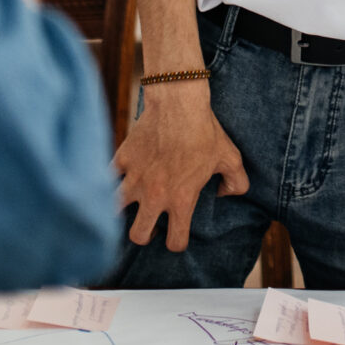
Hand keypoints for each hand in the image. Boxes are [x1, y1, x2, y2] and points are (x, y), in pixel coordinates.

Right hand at [113, 86, 247, 253]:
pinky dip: (112, 180)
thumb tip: (226, 194)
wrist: (178, 102)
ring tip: (131, 203)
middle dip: (144, 233)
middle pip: (138, 235)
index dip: (178, 241)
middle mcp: (155, 195)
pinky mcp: (122, 160)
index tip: (177, 232)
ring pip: (115, 211)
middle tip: (150, 222)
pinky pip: (108, 178)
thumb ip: (236, 183)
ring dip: (122, 210)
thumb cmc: (206, 131)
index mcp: (181, 200)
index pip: (175, 242)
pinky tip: (121, 176)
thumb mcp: (231, 157)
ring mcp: (135, 178)